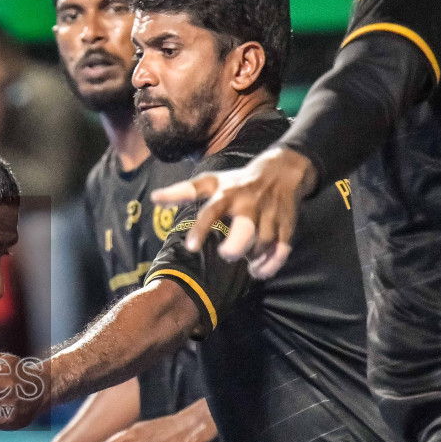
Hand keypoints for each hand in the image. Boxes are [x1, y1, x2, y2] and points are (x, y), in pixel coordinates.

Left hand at [152, 146, 317, 279]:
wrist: (282, 170)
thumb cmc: (237, 181)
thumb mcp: (211, 181)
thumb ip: (183, 192)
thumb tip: (153, 198)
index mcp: (227, 194)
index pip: (211, 211)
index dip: (200, 229)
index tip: (190, 248)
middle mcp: (249, 203)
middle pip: (245, 230)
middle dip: (236, 247)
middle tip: (227, 255)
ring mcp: (270, 213)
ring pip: (263, 243)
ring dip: (253, 258)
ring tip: (246, 264)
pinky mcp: (287, 222)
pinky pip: (282, 248)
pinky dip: (271, 264)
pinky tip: (259, 271)